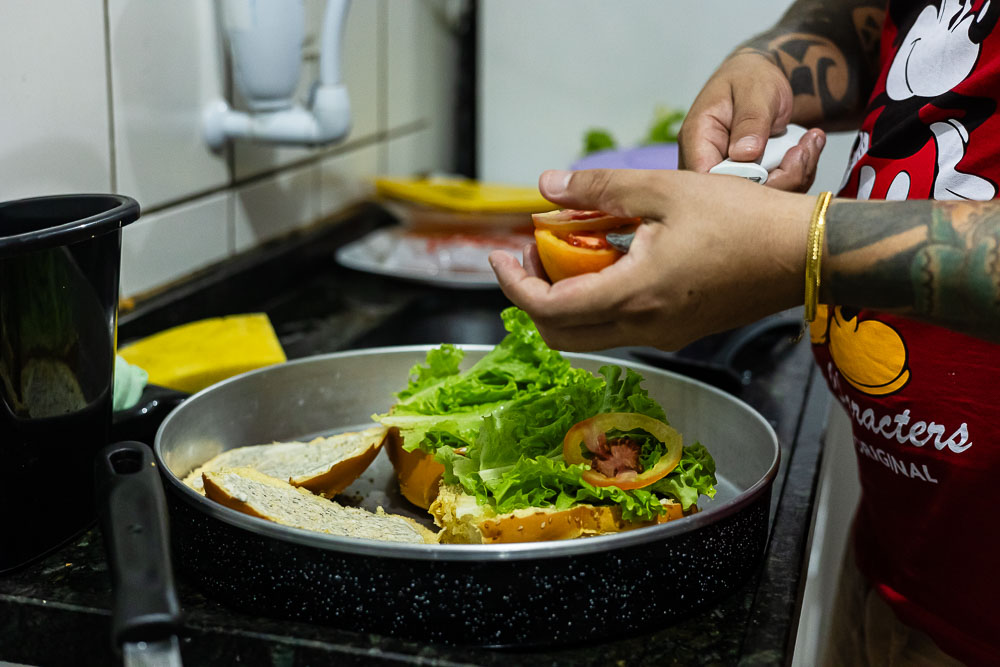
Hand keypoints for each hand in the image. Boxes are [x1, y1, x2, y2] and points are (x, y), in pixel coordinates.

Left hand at [489, 168, 814, 351]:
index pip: (547, 310)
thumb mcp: (664, 189)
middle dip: (532, 299)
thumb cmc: (741, 218)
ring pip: (590, 335)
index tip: (501, 256)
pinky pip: (621, 328)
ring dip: (565, 303)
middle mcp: (643, 328)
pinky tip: (609, 264)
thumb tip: (546, 185)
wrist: (806, 254)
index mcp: (633, 296)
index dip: (513, 286)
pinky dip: (597, 304)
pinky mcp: (679, 333)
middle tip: (529, 257)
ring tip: (566, 254)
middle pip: (561, 335)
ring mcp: (663, 337)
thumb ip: (599, 190)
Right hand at [678, 52, 825, 191]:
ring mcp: (728, 177)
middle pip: (737, 197)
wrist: (758, 80)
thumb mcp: (754, 89)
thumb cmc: (750, 77)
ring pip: (761, 199)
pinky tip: (809, 147)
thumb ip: (749, 120)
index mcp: (697, 140)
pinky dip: (798, 174)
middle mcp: (708, 165)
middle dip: (781, 179)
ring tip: (812, 142)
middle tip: (806, 149)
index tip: (783, 161)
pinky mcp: (749, 183)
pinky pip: (774, 192)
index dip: (745, 183)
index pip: (708, 180)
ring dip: (796, 176)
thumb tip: (743, 154)